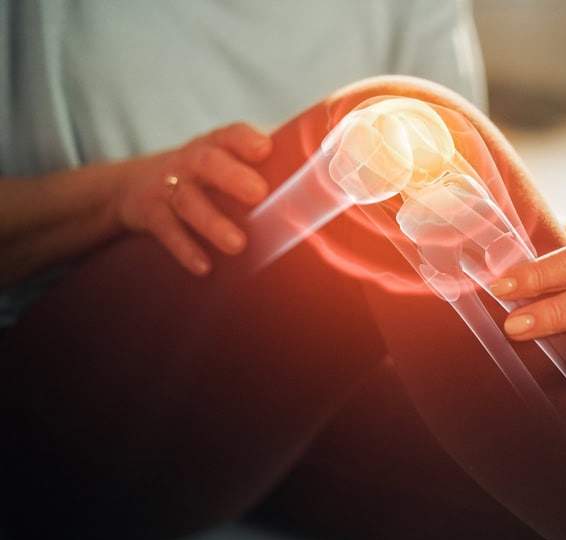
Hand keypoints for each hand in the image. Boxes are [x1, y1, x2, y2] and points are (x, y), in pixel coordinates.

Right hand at [113, 123, 272, 274]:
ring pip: (187, 201)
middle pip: (207, 162)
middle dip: (232, 177)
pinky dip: (185, 249)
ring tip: (238, 245)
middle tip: (258, 195)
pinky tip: (204, 267)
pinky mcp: (150, 213)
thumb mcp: (222, 165)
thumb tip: (322, 190)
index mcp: (214, 146)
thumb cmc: (201, 178)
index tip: (266, 149)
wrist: (132, 187)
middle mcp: (190, 162)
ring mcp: (168, 187)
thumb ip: (261, 172)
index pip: (229, 135)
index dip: (246, 140)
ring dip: (213, 223)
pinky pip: (166, 231)